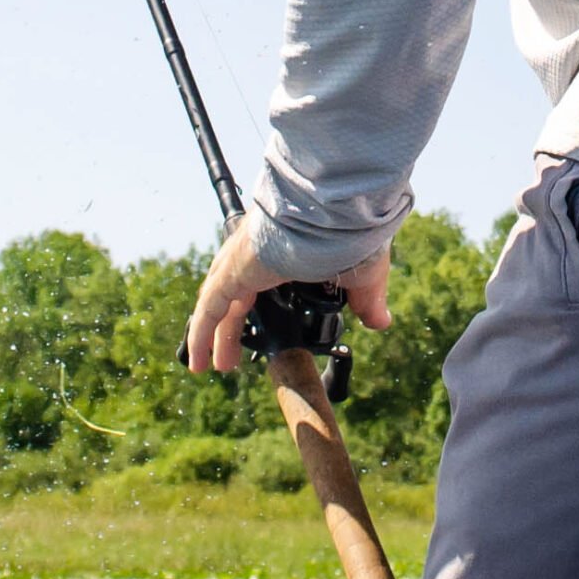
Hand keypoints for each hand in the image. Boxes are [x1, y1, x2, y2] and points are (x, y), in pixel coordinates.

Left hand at [183, 217, 392, 374]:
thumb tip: (380, 322)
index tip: (264, 328)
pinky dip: (200, 336)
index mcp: (284, 247)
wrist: (335, 213)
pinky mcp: (232, 272)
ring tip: (211, 365)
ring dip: (213, 335)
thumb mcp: (362, 274)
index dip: (257, 303)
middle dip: (229, 326)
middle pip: (234, 295)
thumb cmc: (352, 233)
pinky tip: (198, 362)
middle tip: (231, 355)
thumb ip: (366, 299)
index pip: (261, 277)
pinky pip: (209, 310)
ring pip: (217, 304)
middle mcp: (256, 251)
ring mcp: (241, 260)